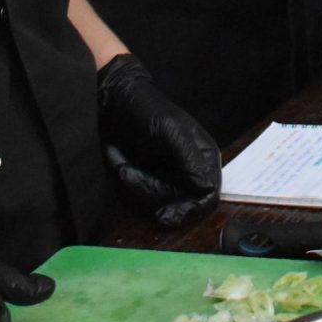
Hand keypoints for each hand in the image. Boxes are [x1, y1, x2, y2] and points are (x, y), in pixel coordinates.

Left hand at [97, 54, 221, 227]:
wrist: (113, 105)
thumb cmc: (146, 111)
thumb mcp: (172, 131)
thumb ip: (190, 160)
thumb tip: (206, 189)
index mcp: (203, 159)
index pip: (207, 197)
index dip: (190, 210)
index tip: (167, 216)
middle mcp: (189, 174)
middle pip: (179, 206)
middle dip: (151, 194)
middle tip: (127, 175)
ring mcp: (167, 182)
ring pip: (157, 208)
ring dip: (135, 190)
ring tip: (122, 166)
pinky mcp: (146, 188)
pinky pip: (139, 204)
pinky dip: (126, 190)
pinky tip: (121, 167)